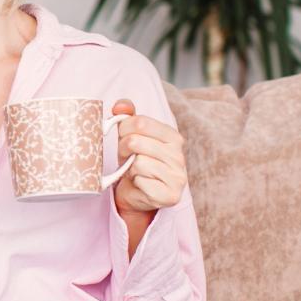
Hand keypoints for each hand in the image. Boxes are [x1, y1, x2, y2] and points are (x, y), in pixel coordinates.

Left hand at [110, 99, 187, 215]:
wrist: (136, 194)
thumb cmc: (134, 162)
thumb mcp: (131, 136)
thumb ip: (128, 117)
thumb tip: (120, 105)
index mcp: (173, 137)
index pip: (141, 122)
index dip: (123, 129)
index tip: (123, 138)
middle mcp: (179, 156)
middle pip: (135, 142)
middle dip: (123, 150)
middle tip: (126, 157)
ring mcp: (177, 177)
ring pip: (138, 163)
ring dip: (129, 168)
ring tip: (134, 171)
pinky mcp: (170, 195)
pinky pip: (141, 181)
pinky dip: (135, 183)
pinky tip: (140, 184)